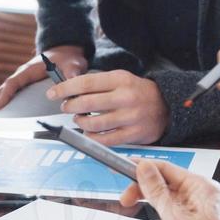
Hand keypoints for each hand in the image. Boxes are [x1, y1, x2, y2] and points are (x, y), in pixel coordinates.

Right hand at [0, 45, 88, 114]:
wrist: (67, 53)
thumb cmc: (67, 58)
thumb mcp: (73, 64)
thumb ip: (72, 72)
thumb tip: (72, 82)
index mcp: (30, 70)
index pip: (13, 83)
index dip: (4, 96)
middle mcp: (23, 76)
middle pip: (4, 90)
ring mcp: (23, 82)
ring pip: (5, 94)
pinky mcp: (26, 87)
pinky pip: (11, 96)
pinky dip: (4, 106)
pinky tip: (1, 117)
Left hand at [48, 70, 168, 144]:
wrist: (166, 105)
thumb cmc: (137, 92)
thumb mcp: (120, 79)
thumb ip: (97, 84)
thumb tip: (68, 91)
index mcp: (120, 80)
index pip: (86, 83)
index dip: (65, 89)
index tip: (52, 94)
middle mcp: (125, 97)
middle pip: (87, 104)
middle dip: (70, 106)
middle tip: (66, 106)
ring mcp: (130, 117)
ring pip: (94, 124)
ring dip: (80, 122)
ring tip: (79, 119)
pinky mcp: (133, 134)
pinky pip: (105, 140)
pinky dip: (92, 137)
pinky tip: (89, 132)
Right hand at [120, 160, 219, 219]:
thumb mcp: (175, 218)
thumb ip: (157, 191)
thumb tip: (144, 168)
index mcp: (201, 186)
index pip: (165, 168)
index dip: (142, 167)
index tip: (123, 168)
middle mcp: (201, 194)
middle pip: (166, 181)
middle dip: (143, 186)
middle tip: (125, 198)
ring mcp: (198, 209)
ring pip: (168, 196)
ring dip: (150, 198)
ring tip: (132, 205)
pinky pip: (174, 209)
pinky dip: (159, 210)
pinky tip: (150, 214)